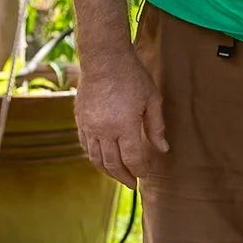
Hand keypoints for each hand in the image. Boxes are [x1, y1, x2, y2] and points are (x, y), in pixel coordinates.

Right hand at [74, 48, 168, 187]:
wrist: (103, 59)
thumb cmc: (132, 76)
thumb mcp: (152, 99)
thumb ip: (156, 126)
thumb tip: (162, 149)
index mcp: (124, 126)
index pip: (132, 159)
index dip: (140, 170)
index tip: (145, 175)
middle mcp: (104, 130)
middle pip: (113, 163)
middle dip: (124, 176)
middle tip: (132, 184)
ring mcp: (89, 126)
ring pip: (96, 158)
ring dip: (107, 171)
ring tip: (118, 176)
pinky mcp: (80, 120)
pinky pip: (85, 146)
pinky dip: (93, 157)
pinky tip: (102, 160)